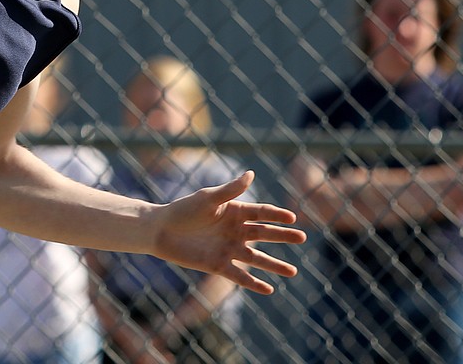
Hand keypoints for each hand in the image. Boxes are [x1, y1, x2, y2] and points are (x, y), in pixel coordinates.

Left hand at [151, 170, 305, 293]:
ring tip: (293, 271)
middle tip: (302, 238)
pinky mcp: (219, 265)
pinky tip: (269, 289)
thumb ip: (230, 190)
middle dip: (283, 236)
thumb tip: (251, 174)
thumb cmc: (183, 210)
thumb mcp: (208, 198)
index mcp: (234, 211)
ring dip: (274, 265)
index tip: (292, 217)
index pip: (261, 212)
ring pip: (257, 258)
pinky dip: (254, 283)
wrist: (160, 230)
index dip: (276, 215)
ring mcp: (228, 249)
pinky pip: (240, 276)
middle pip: (264, 234)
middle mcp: (235, 231)